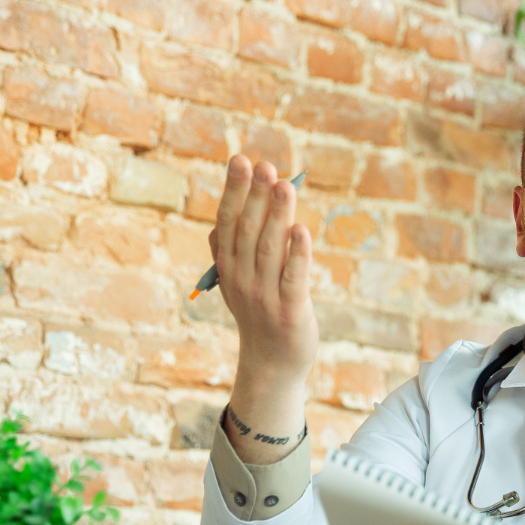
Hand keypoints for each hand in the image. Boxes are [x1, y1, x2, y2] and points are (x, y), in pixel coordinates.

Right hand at [210, 156, 318, 461]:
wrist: (271, 364)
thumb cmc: (259, 314)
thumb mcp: (238, 283)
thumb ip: (230, 252)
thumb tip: (223, 218)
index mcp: (229, 268)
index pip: (227, 223)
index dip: (234, 191)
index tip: (240, 160)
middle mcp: (242, 279)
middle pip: (248, 231)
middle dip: (255, 196)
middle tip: (264, 166)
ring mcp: (265, 295)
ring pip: (270, 249)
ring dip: (277, 216)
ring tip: (284, 187)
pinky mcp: (290, 311)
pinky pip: (293, 278)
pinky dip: (297, 254)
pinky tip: (301, 230)